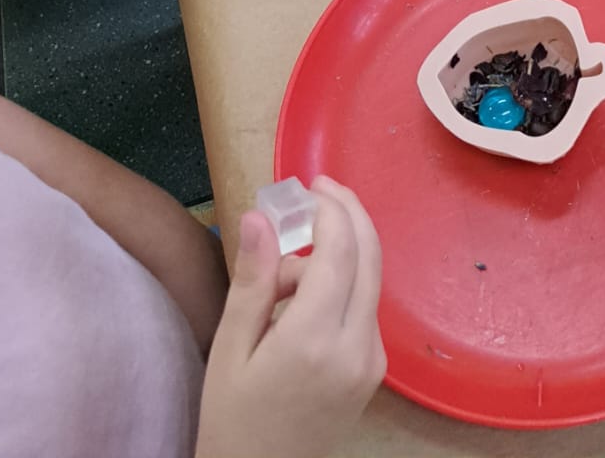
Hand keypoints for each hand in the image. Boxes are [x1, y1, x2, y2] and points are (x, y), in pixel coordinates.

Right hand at [195, 180, 385, 457]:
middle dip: (348, 213)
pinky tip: (300, 302)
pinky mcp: (374, 370)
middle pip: (369, 255)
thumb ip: (252, 280)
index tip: (309, 185)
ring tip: (281, 277)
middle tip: (317, 192)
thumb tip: (259, 216)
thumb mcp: (229, 349)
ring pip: (369, 278)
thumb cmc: (231, 420)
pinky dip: (342, 284)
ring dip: (339, 253)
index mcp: (314, 340)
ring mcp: (372, 361)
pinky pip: (365, 306)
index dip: (330, 208)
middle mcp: (357, 347)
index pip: (340, 251)